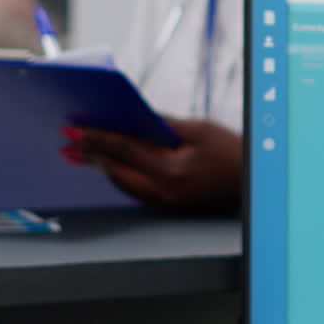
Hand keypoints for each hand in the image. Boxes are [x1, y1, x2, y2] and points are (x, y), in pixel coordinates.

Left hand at [66, 118, 241, 214]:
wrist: (255, 182)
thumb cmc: (233, 153)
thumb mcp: (201, 130)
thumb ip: (164, 126)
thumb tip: (136, 119)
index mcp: (171, 171)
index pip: (124, 151)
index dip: (97, 138)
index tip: (74, 131)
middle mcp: (164, 191)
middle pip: (116, 173)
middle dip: (92, 156)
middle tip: (68, 144)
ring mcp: (166, 201)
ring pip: (123, 184)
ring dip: (103, 168)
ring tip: (82, 154)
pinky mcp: (170, 204)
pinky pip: (137, 190)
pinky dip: (121, 176)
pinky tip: (112, 166)